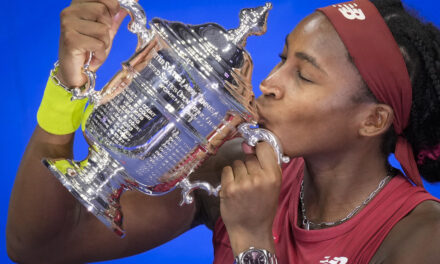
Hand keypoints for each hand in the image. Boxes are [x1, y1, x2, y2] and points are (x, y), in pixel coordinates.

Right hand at [57, 0, 127, 86]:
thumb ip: (116, 14)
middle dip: (107, 28)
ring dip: (104, 43)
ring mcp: (68, 24)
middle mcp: (70, 11)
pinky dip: (100, 54)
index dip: (113, 6)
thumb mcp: (107, 29)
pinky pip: (99, 44)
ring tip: (94, 49)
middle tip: (98, 38)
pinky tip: (91, 56)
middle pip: (102, 10)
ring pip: (103, 29)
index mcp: (78, 4)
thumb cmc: (90, 49)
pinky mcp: (70, 39)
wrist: (76, 71)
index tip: (111, 17)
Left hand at [220, 141, 281, 255]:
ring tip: (243, 187)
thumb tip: (253, 145)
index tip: (257, 153)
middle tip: (251, 181)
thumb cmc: (263, 208)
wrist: (251, 231)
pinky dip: (228, 177)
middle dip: (248, 166)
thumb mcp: (274, 186)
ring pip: (237, 163)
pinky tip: (234, 188)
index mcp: (273, 176)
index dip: (259, 149)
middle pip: (249, 157)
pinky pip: (227, 170)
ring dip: (238, 172)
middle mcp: (258, 178)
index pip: (265, 147)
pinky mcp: (228, 188)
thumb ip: (268, 166)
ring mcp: (242, 183)